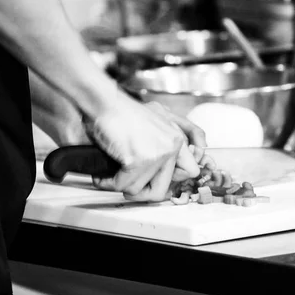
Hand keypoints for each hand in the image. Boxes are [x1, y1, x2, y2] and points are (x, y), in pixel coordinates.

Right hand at [84, 91, 201, 201]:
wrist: (104, 102)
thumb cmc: (124, 111)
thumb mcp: (160, 117)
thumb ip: (177, 135)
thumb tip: (185, 159)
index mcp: (177, 137)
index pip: (190, 171)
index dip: (169, 180)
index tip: (152, 180)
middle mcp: (172, 145)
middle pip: (164, 189)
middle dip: (142, 192)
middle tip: (129, 185)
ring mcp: (158, 153)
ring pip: (141, 190)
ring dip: (123, 186)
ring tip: (113, 175)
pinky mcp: (139, 160)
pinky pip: (123, 185)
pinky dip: (109, 182)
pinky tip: (103, 175)